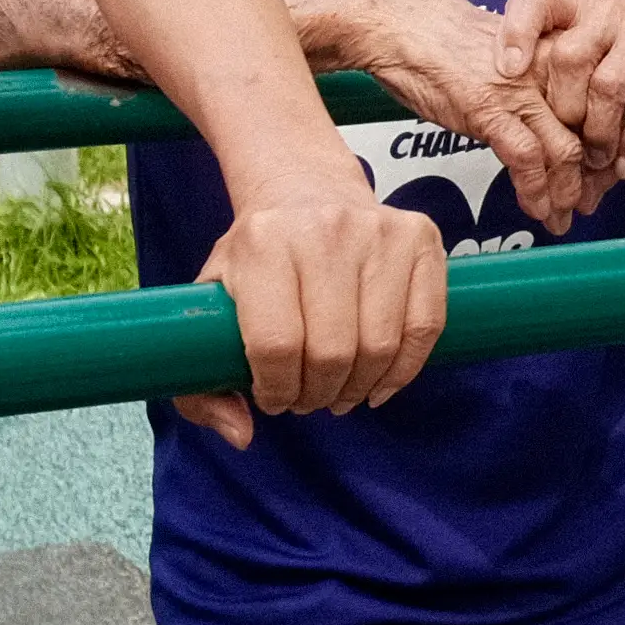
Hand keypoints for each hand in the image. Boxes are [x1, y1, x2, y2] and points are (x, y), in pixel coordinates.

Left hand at [180, 171, 445, 448]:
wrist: (307, 189)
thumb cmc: (257, 257)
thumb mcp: (211, 303)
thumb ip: (200, 382)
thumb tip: (242, 434)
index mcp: (261, 243)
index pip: (276, 344)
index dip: (276, 389)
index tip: (273, 398)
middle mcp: (323, 230)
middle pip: (332, 351)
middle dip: (318, 394)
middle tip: (308, 398)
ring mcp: (379, 231)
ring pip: (380, 346)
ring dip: (359, 388)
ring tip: (340, 391)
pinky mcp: (421, 238)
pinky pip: (424, 327)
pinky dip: (403, 370)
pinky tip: (379, 383)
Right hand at [347, 0, 599, 236]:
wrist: (397, 27)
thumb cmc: (437, 36)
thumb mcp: (499, 51)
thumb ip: (525, 77)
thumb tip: (536, 108)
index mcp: (550, 54)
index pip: (592, 108)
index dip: (599, 147)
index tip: (595, 174)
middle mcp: (544, 70)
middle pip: (587, 133)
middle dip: (589, 178)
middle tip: (586, 204)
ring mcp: (518, 91)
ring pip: (563, 151)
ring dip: (565, 194)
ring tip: (562, 219)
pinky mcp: (489, 109)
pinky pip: (526, 158)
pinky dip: (535, 191)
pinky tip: (536, 210)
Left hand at [500, 0, 624, 204]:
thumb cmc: (623, 59)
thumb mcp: (585, 56)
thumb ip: (555, 85)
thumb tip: (523, 146)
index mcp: (574, 3)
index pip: (534, 3)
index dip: (516, 33)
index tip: (507, 71)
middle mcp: (606, 10)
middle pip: (568, 57)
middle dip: (564, 109)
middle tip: (566, 142)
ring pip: (607, 86)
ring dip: (598, 133)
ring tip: (597, 159)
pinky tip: (624, 164)